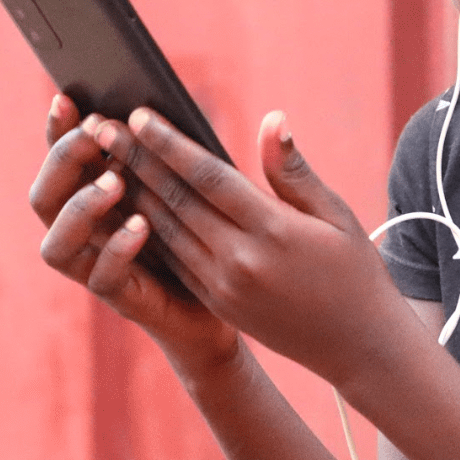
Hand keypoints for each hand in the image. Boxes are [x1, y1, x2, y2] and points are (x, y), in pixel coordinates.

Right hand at [30, 94, 239, 377]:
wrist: (238, 300)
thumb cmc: (217, 233)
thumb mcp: (197, 185)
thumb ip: (173, 153)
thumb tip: (156, 107)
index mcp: (100, 197)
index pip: (65, 160)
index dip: (58, 131)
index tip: (67, 98)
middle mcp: (88, 232)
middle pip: (45, 196)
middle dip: (63, 160)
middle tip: (93, 134)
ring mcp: (100, 266)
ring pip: (56, 242)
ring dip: (80, 208)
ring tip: (115, 180)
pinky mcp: (126, 297)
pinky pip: (103, 277)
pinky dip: (117, 249)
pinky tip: (141, 225)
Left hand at [86, 106, 400, 385]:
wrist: (358, 345)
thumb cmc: (355, 270)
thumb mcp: (336, 214)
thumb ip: (294, 171)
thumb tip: (271, 120)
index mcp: (274, 232)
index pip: (209, 177)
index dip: (170, 144)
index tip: (139, 114)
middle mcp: (240, 261)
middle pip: (176, 200)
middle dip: (135, 160)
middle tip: (101, 126)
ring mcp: (223, 286)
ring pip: (165, 230)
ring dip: (131, 191)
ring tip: (104, 158)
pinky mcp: (216, 303)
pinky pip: (173, 259)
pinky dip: (146, 227)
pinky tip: (130, 203)